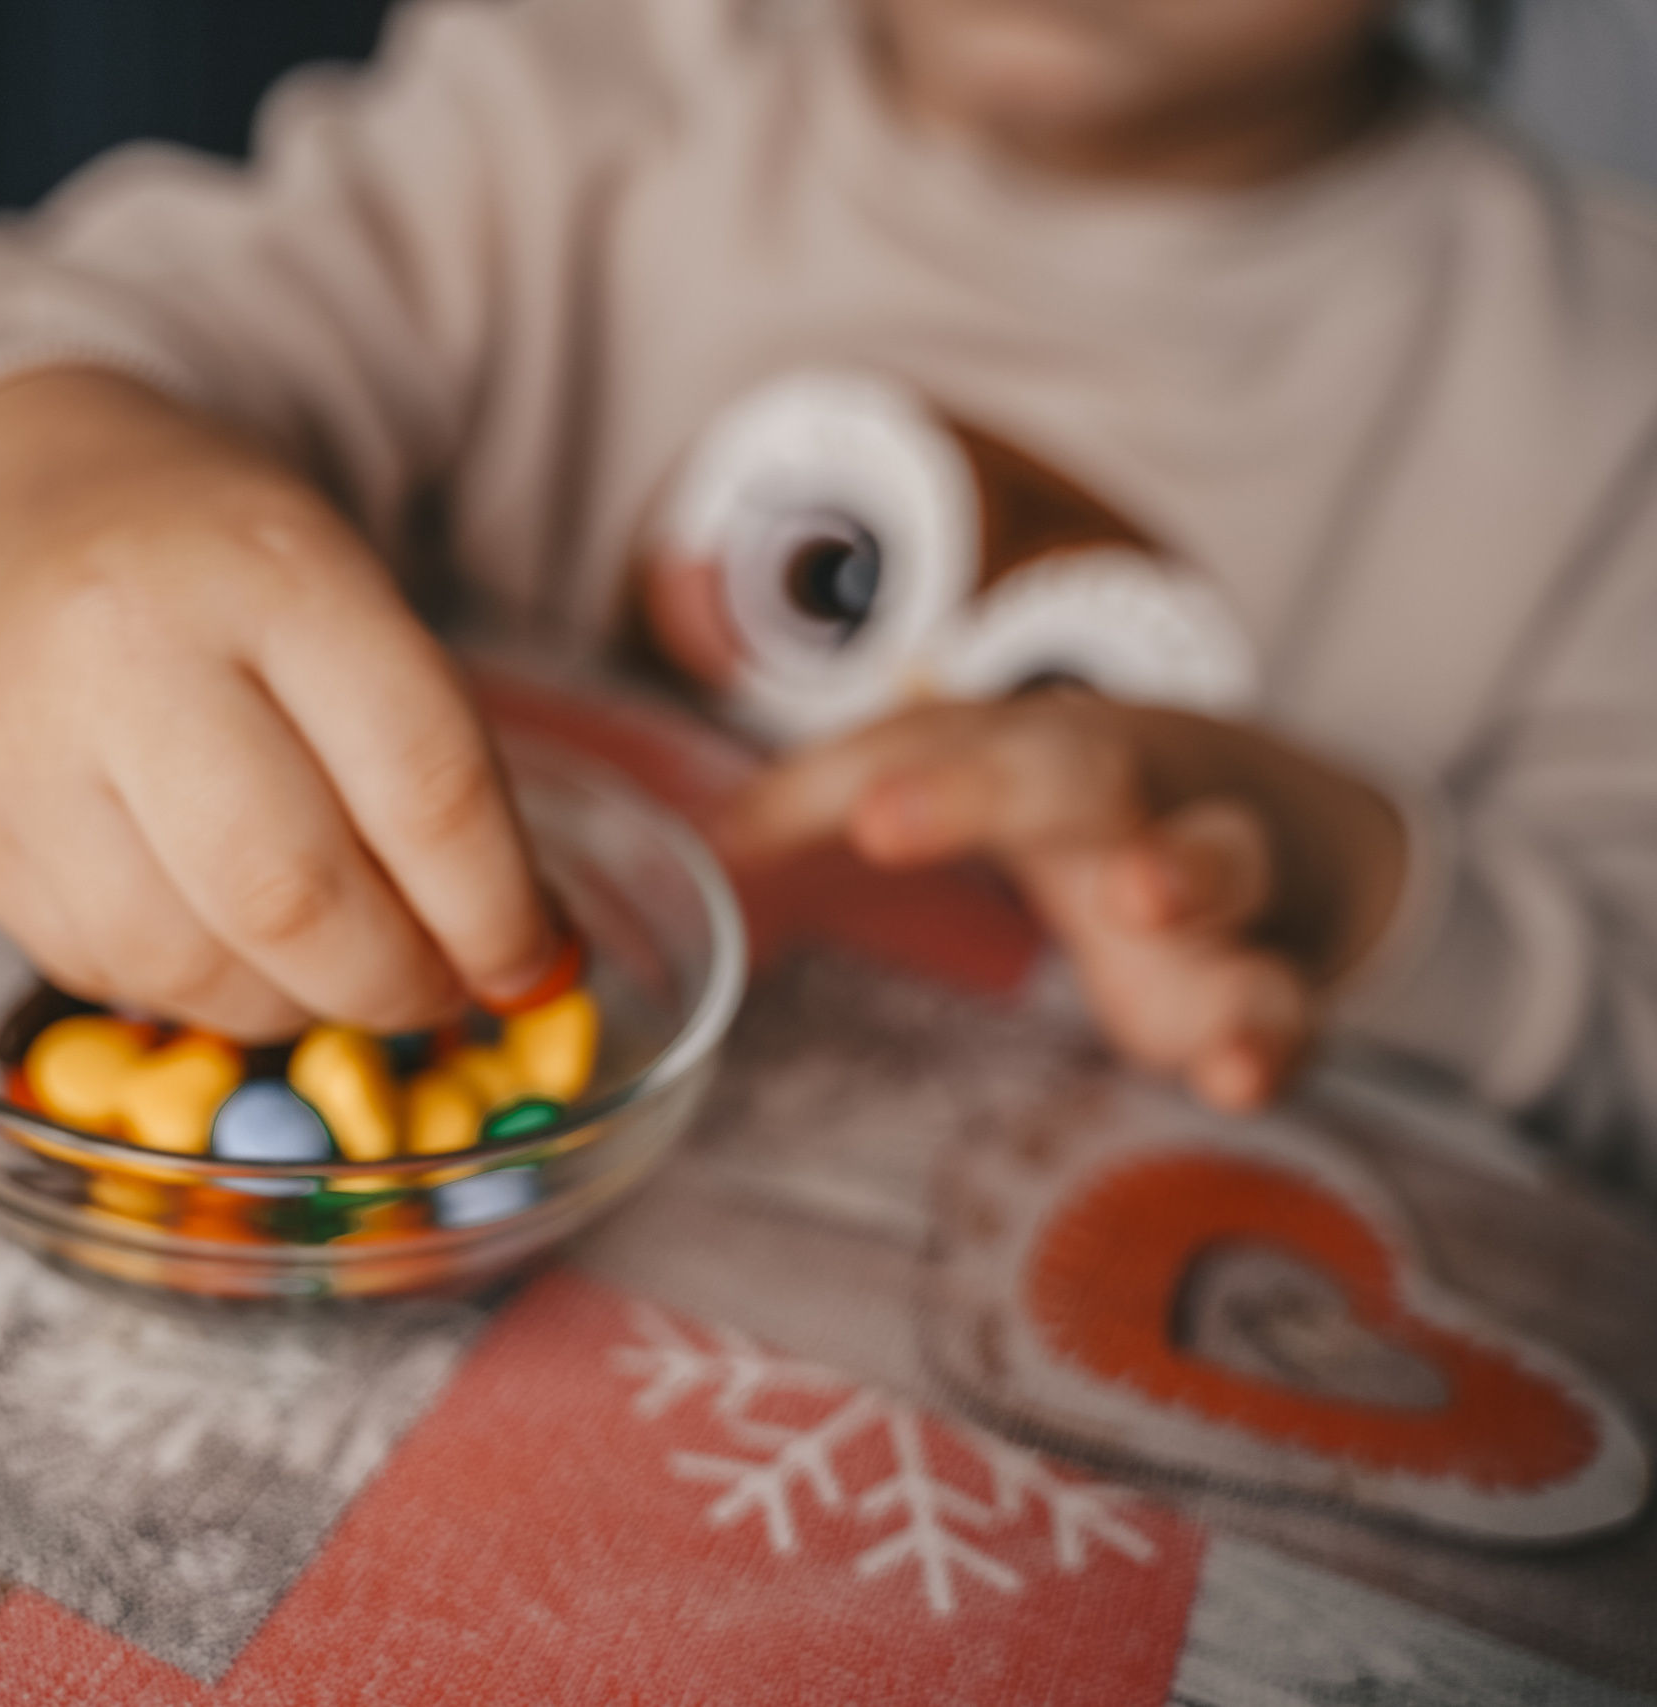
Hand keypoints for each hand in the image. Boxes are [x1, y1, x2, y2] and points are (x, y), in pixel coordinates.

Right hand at [0, 367, 558, 1039]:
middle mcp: (130, 654)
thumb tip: (512, 959)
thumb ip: (425, 762)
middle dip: (392, 983)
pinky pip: (109, 973)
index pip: (420, 781)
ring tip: (327, 970)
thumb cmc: (212, 563)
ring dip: (292, 1007)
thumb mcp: (341, 597)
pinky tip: (220, 938)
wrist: (5, 508)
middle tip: (434, 993)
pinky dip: (194, 990)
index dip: (494, 909)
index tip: (531, 963)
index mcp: (272, 570)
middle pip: (293, 896)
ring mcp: (27, 754)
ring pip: (191, 967)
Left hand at [718, 689, 1405, 1109]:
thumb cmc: (1079, 803)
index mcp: (1038, 750)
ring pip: (1223, 861)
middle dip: (989, 790)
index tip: (818, 822)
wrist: (1284, 819)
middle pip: (1074, 773)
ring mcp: (1216, 885)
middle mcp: (1128, 799)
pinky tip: (1233, 1082)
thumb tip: (723, 836)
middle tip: (893, 819)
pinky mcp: (1262, 982)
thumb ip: (848, 794)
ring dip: (1186, 872)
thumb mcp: (974, 779)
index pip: (952, 740)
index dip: (884, 771)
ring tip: (1143, 896)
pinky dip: (1264, 1041)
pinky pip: (1283, 1005)